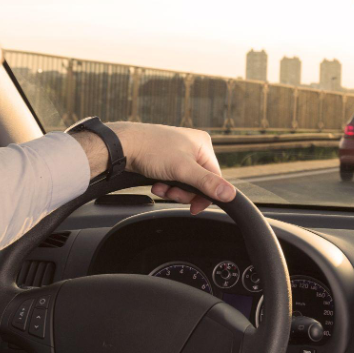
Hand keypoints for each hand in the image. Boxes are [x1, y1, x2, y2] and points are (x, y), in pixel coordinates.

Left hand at [76, 122, 235, 213]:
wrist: (123, 145)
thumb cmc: (151, 150)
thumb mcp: (182, 169)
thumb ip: (207, 183)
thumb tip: (230, 195)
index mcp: (203, 144)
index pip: (215, 177)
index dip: (204, 195)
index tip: (193, 207)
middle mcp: (193, 147)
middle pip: (199, 182)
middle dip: (184, 192)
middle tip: (171, 193)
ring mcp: (179, 152)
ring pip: (185, 182)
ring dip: (173, 190)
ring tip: (160, 187)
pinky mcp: (167, 159)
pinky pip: (174, 179)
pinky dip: (165, 185)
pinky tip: (156, 183)